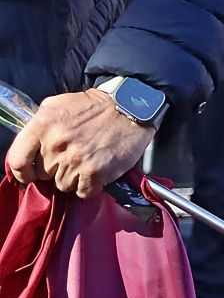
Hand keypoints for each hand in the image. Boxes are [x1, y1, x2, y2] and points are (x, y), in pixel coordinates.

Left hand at [6, 89, 155, 198]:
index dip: (23, 172)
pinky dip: (89, 186)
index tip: (30, 174)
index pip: (17, 161)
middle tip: (71, 157)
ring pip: (63, 185)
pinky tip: (96, 171)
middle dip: (55, 169)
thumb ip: (37, 125)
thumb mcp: (57, 105)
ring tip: (87, 161)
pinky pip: (82, 192)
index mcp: (43, 126)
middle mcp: (57, 144)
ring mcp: (76, 160)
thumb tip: (27, 148)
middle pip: (44, 175)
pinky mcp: (94, 172)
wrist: (131, 108)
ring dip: (73, 178)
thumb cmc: (93, 107)